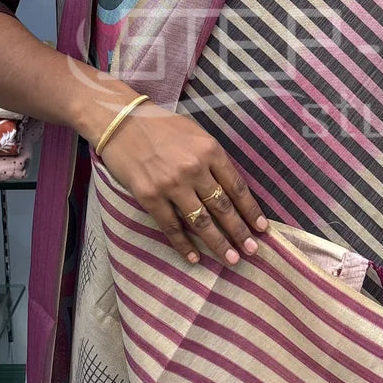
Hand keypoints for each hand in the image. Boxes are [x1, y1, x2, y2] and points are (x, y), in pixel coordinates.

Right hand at [95, 103, 267, 266]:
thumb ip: (212, 159)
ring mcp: (171, 184)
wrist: (120, 122)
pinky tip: (194, 257)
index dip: (251, 210)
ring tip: (231, 260)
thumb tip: (229, 189)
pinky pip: (171, 226)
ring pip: (201, 221)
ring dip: (218, 244)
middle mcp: (194, 168)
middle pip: (223, 208)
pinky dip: (184, 245)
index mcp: (209, 150)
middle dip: (240, 232)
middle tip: (253, 252)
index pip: (237, 187)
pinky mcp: (149, 196)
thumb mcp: (195, 134)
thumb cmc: (159, 125)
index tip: (262, 228)